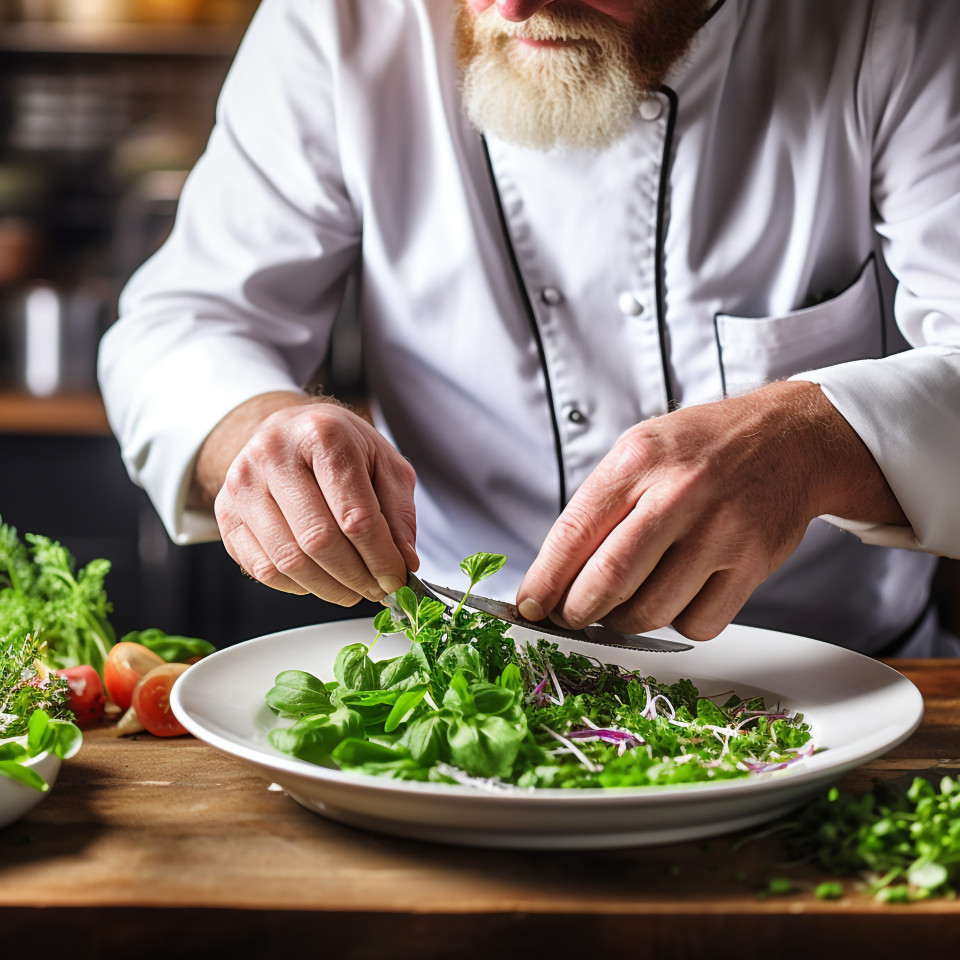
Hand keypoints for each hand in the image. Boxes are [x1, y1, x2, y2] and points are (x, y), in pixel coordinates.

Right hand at [208, 396, 417, 604]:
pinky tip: (320, 579)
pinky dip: (297, 586)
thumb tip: (403, 561)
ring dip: (328, 588)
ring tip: (353, 589)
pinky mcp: (226, 513)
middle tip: (377, 589)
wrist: (287, 431)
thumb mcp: (384, 464)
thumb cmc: (339, 447)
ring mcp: (243, 485)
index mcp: (322, 435)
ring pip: (288, 562)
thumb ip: (399, 513)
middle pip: (319, 541)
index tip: (397, 579)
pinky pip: (262, 569)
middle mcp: (274, 455)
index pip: (355, 515)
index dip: (380, 557)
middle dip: (356, 577)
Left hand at [516, 381, 906, 640]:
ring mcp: (721, 530)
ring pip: (652, 610)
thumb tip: (554, 574)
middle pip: (610, 579)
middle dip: (577, 611)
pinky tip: (675, 598)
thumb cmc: (703, 448)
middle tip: (569, 616)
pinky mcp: (753, 563)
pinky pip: (699, 624)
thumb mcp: (640, 449)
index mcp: (639, 460)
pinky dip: (676, 625)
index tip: (530, 604)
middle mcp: (679, 493)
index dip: (545, 579)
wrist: (790, 438)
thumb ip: (599, 506)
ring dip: (623, 622)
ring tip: (621, 605)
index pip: (575, 532)